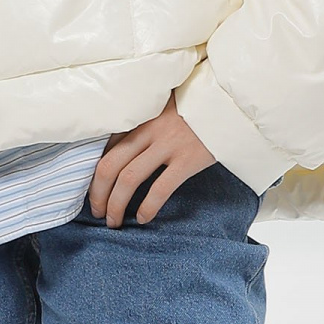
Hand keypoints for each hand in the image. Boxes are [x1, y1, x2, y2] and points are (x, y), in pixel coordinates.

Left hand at [89, 107, 215, 227]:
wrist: (230, 102)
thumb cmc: (197, 108)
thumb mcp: (164, 110)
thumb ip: (145, 126)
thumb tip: (125, 154)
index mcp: (141, 119)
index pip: (106, 149)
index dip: (94, 175)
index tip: (94, 192)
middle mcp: (149, 130)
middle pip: (109, 166)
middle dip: (98, 194)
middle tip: (97, 212)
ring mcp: (168, 145)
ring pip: (129, 178)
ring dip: (116, 205)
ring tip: (114, 221)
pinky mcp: (188, 159)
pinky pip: (160, 188)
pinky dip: (147, 207)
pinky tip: (143, 218)